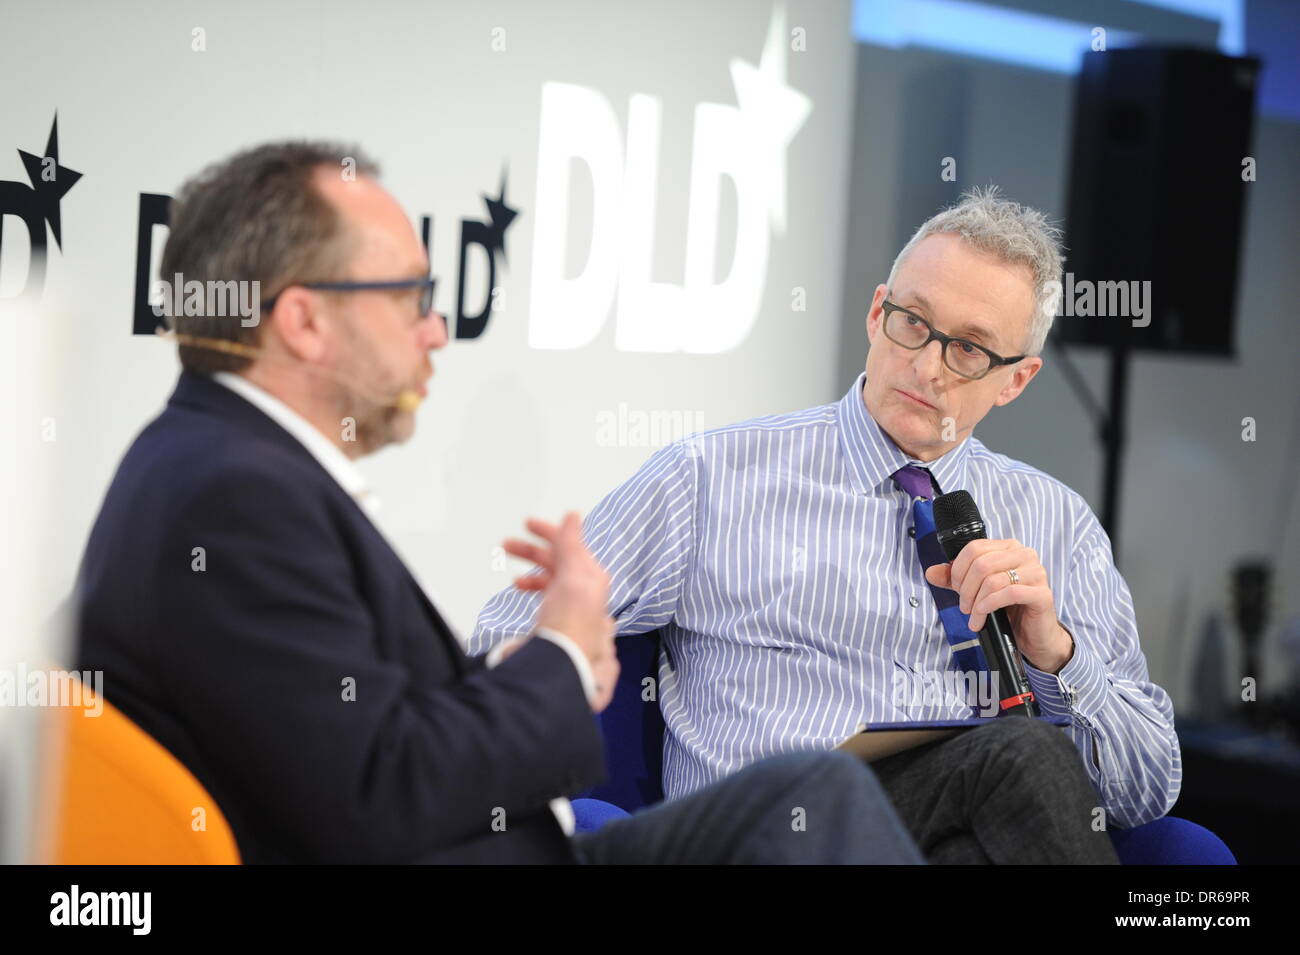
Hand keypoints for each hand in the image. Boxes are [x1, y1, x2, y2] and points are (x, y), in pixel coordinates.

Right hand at [502, 512, 619, 710]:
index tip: (527, 525)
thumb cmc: (571, 623)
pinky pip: (545, 595)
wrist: (563, 664)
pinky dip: (532, 588)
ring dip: (529, 570)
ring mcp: (571, 605)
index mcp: (591, 576)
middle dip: (532, 551)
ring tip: (511, 574)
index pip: (570, 545)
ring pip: (549, 577)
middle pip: (557, 560)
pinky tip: (520, 590)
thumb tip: (573, 515)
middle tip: (507, 545)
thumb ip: (571, 544)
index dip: (549, 532)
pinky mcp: (558, 620)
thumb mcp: (573, 576)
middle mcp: (584, 589)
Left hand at [924, 538, 1072, 673]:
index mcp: (1008, 547)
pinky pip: (1009, 594)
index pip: (974, 548)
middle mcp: (1024, 555)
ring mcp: (1036, 573)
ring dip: (976, 601)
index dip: (958, 569)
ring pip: (993, 579)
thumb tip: (931, 572)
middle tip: (964, 606)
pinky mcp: (1042, 594)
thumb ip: (954, 579)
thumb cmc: (1007, 609)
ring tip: (973, 615)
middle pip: (982, 563)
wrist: (1032, 634)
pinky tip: (983, 617)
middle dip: (966, 588)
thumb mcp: (975, 590)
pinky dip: (989, 606)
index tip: (956, 589)